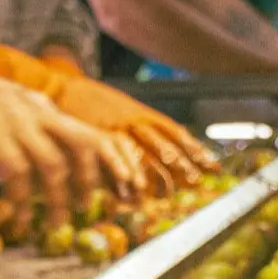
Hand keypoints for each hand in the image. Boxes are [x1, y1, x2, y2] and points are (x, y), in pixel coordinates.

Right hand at [0, 56, 144, 226]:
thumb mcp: (5, 106)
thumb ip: (29, 125)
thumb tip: (46, 159)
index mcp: (42, 105)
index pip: (92, 132)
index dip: (116, 160)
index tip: (130, 186)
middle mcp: (36, 110)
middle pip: (85, 145)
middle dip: (96, 179)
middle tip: (92, 208)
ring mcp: (14, 121)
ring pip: (54, 166)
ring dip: (57, 201)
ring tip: (55, 224)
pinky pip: (16, 174)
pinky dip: (20, 201)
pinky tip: (17, 220)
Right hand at [50, 74, 218, 191]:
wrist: (64, 89)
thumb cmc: (96, 104)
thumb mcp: (123, 115)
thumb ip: (140, 135)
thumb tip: (160, 161)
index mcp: (144, 115)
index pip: (177, 134)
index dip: (196, 150)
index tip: (213, 166)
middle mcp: (137, 120)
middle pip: (167, 144)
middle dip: (184, 163)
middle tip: (197, 181)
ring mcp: (118, 127)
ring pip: (145, 151)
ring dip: (158, 172)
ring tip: (170, 189)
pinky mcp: (98, 134)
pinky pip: (117, 154)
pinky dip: (126, 170)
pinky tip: (133, 185)